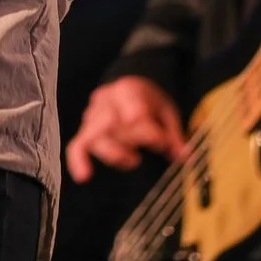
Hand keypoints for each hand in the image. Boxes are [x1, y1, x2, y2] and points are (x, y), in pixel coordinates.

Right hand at [65, 75, 188, 182]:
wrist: (127, 85)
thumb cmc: (149, 100)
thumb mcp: (168, 110)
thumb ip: (174, 132)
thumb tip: (183, 155)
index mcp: (129, 89)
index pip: (134, 108)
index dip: (147, 128)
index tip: (162, 143)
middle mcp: (106, 99)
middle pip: (112, 121)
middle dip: (131, 139)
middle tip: (145, 153)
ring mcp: (93, 114)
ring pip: (96, 136)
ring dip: (116, 152)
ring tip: (134, 159)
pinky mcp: (86, 130)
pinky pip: (77, 144)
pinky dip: (78, 160)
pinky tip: (83, 175)